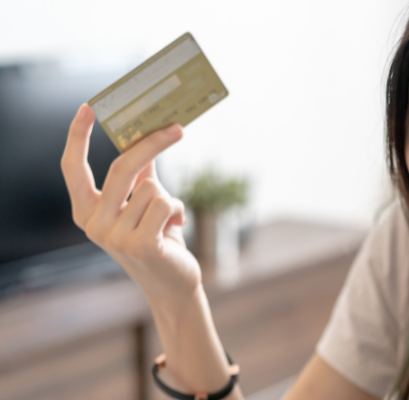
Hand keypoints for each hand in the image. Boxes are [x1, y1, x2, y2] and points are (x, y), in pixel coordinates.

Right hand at [61, 104, 200, 302]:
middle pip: (122, 166)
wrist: (173, 282)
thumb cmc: (157, 237)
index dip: (77, 136)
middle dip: (153, 144)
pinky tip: (175, 228)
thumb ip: (139, 172)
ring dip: (168, 198)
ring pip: (152, 187)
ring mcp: (114, 237)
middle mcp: (94, 224)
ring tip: (167, 220)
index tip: (89, 106)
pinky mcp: (140, 245)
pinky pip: (165, 203)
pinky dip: (177, 211)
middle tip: (177, 128)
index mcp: (86, 211)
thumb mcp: (142, 202)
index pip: (72, 168)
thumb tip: (145, 132)